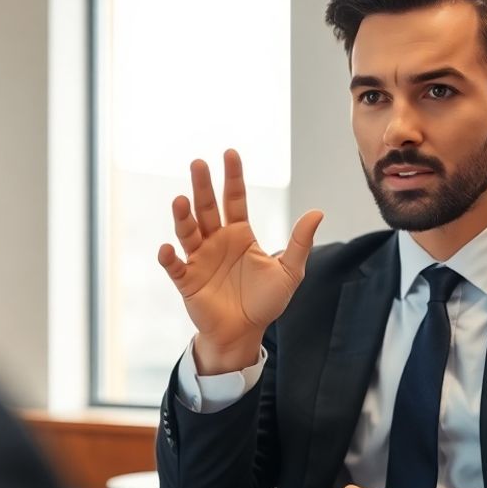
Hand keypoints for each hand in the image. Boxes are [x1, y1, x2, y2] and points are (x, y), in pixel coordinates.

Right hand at [157, 149, 322, 373]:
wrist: (245, 333)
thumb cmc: (264, 301)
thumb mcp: (289, 272)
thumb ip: (300, 243)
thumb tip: (318, 212)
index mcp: (240, 235)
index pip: (234, 199)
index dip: (232, 177)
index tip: (229, 153)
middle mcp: (216, 241)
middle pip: (207, 208)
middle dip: (202, 186)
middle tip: (198, 163)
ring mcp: (200, 260)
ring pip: (188, 232)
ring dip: (183, 217)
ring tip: (180, 201)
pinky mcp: (188, 281)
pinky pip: (176, 266)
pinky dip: (170, 257)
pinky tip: (168, 248)